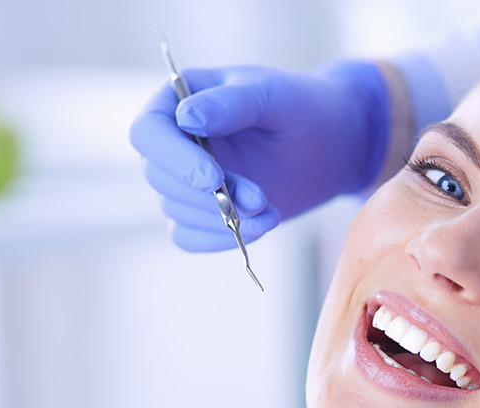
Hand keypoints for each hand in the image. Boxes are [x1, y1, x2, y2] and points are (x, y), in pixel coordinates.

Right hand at [128, 61, 390, 251]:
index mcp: (178, 99)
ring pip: (176, 210)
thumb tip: (185, 117)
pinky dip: (219, 239)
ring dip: (221, 218)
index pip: (148, 133)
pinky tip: (260, 227)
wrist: (332, 145)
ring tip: (269, 210)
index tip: (212, 178)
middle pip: (159, 177)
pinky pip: (188, 237)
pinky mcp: (199, 212)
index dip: (174, 159)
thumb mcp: (272, 96)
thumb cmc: (303, 107)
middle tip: (258, 198)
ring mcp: (183, 179)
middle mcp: (173, 140)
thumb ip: (230, 104)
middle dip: (207, 195)